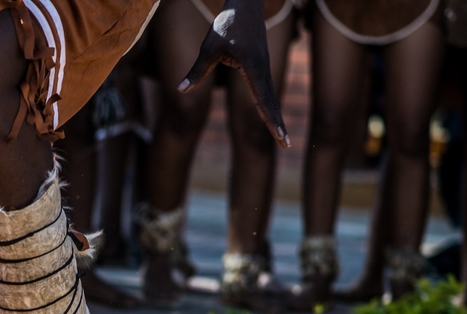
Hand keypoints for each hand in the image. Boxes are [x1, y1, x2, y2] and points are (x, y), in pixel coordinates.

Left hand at [179, 0, 289, 146]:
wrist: (245, 4)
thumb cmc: (227, 24)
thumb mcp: (208, 47)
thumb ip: (197, 70)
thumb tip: (180, 90)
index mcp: (253, 66)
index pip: (262, 97)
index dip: (269, 117)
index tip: (278, 134)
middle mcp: (263, 69)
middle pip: (271, 101)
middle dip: (277, 123)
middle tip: (286, 145)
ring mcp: (264, 68)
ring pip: (271, 97)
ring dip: (276, 117)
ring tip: (283, 139)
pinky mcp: (261, 66)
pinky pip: (266, 90)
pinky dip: (270, 106)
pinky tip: (272, 118)